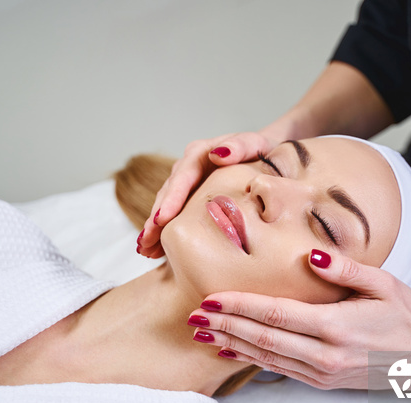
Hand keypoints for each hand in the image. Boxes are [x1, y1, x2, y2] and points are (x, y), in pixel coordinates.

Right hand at [137, 132, 279, 257]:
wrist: (265, 154)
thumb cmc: (262, 151)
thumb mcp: (255, 144)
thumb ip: (239, 146)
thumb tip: (218, 154)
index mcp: (202, 153)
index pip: (183, 176)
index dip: (171, 199)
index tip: (162, 219)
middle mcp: (189, 166)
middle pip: (168, 193)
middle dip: (156, 219)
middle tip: (147, 241)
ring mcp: (187, 183)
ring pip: (165, 205)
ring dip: (154, 228)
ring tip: (145, 249)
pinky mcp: (189, 197)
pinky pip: (173, 214)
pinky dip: (163, 231)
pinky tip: (154, 250)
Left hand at [187, 249, 410, 389]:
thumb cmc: (405, 316)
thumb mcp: (383, 284)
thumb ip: (345, 270)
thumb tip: (310, 256)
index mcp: (336, 327)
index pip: (276, 314)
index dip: (240, 307)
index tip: (211, 300)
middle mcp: (324, 354)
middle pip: (263, 338)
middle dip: (225, 326)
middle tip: (193, 317)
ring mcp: (322, 372)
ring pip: (266, 357)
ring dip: (232, 343)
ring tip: (202, 333)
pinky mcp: (321, 381)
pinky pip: (279, 369)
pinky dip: (251, 359)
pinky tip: (232, 350)